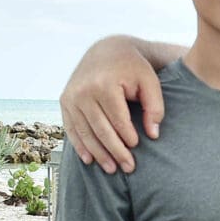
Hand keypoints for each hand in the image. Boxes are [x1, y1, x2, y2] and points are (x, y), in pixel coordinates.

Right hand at [59, 37, 165, 173]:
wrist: (107, 51)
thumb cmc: (133, 68)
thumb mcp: (150, 81)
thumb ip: (155, 107)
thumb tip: (153, 135)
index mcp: (104, 85)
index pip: (118, 120)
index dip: (128, 137)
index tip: (138, 148)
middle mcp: (83, 91)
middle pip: (100, 130)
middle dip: (115, 152)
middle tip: (128, 168)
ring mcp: (70, 97)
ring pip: (85, 132)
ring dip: (98, 153)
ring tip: (112, 169)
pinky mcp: (64, 101)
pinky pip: (71, 127)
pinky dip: (79, 144)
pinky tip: (89, 159)